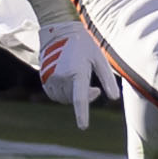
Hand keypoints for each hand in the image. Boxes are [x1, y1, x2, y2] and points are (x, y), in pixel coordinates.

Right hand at [30, 0, 120, 130]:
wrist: (59, 31)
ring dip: (73, 97)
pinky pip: (54, 95)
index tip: (83, 127)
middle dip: (85, 98)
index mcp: (77, 73)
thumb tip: (114, 98)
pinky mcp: (44, 79)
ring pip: (63, 100)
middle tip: (96, 88)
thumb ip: (107, 79)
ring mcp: (50, 78)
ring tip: (82, 82)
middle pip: (73, 100)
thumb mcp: (99, 59)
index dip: (82, 114)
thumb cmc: (84, 45)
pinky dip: (63, 95)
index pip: (79, 99)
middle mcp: (61, 78)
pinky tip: (71, 83)